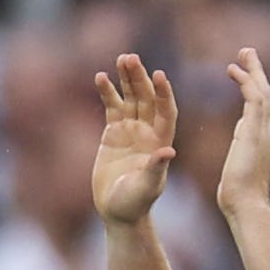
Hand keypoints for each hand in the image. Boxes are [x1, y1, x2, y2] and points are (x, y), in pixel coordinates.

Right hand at [89, 53, 175, 226]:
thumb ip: (156, 168)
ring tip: (121, 58)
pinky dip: (107, 92)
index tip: (158, 75)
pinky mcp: (113, 133)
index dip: (163, 93)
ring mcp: (131, 130)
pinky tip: (100, 77)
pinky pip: (112, 107)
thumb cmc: (136, 202)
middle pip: (146, 98)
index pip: (165, 110)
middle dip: (140, 78)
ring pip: (130, 98)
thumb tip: (168, 152)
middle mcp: (148, 131)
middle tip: (131, 58)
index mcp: (161, 141)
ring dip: (126, 79)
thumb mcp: (147, 186)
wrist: (118, 211)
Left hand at [218, 48, 269, 212]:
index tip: (244, 72)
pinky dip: (246, 82)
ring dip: (254, 70)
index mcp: (262, 136)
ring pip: (263, 91)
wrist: (246, 204)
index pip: (261, 105)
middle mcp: (267, 130)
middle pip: (266, 92)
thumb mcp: (240, 159)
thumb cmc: (239, 193)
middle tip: (248, 51)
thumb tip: (241, 129)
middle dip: (257, 71)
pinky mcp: (256, 131)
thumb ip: (243, 141)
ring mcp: (264, 130)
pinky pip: (254, 99)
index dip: (254, 86)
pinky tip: (234, 70)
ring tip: (244, 52)